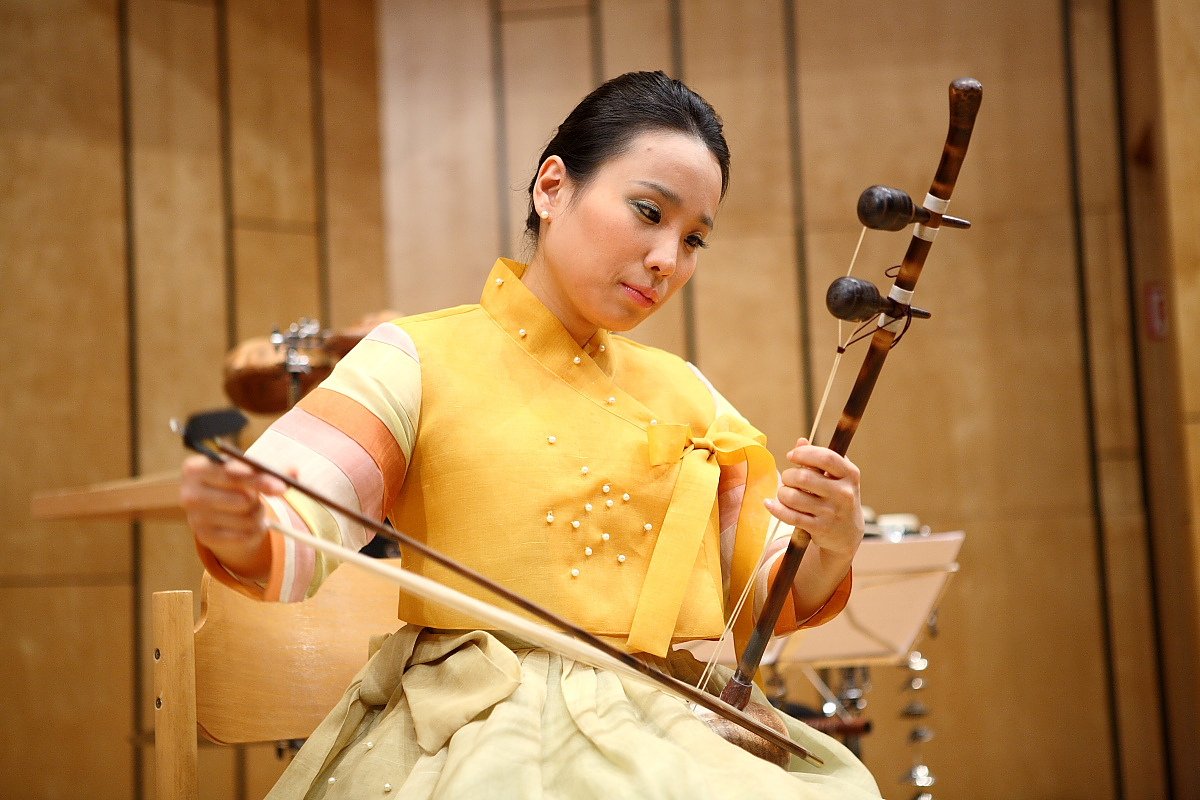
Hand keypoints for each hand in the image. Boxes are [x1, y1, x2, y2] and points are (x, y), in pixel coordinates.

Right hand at [179, 455, 288, 579]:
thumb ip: (271, 469)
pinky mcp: (204, 537)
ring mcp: (194, 517)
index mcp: (195, 468)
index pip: (232, 473)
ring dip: (258, 514)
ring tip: (250, 509)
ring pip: (246, 518)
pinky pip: (244, 535)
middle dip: (259, 498)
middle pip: (241, 498)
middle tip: (266, 497)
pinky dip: (254, 530)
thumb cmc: (235, 483)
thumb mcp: (249, 471)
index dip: (258, 479)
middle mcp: (189, 493)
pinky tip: (246, 524)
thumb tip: (294, 472)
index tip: (281, 487)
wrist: (217, 511)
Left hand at [764, 438, 863, 561]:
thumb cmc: (837, 497)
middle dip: (789, 475)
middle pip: (804, 477)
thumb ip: (818, 458)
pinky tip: (769, 504)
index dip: (804, 454)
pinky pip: (790, 516)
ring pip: (794, 497)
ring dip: (783, 493)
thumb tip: (800, 441)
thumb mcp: (835, 476)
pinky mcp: (820, 528)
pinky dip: (776, 508)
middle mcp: (844, 493)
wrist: (847, 534)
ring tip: (785, 493)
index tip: (792, 456)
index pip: (826, 457)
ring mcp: (832, 512)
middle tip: (788, 478)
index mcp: (850, 474)